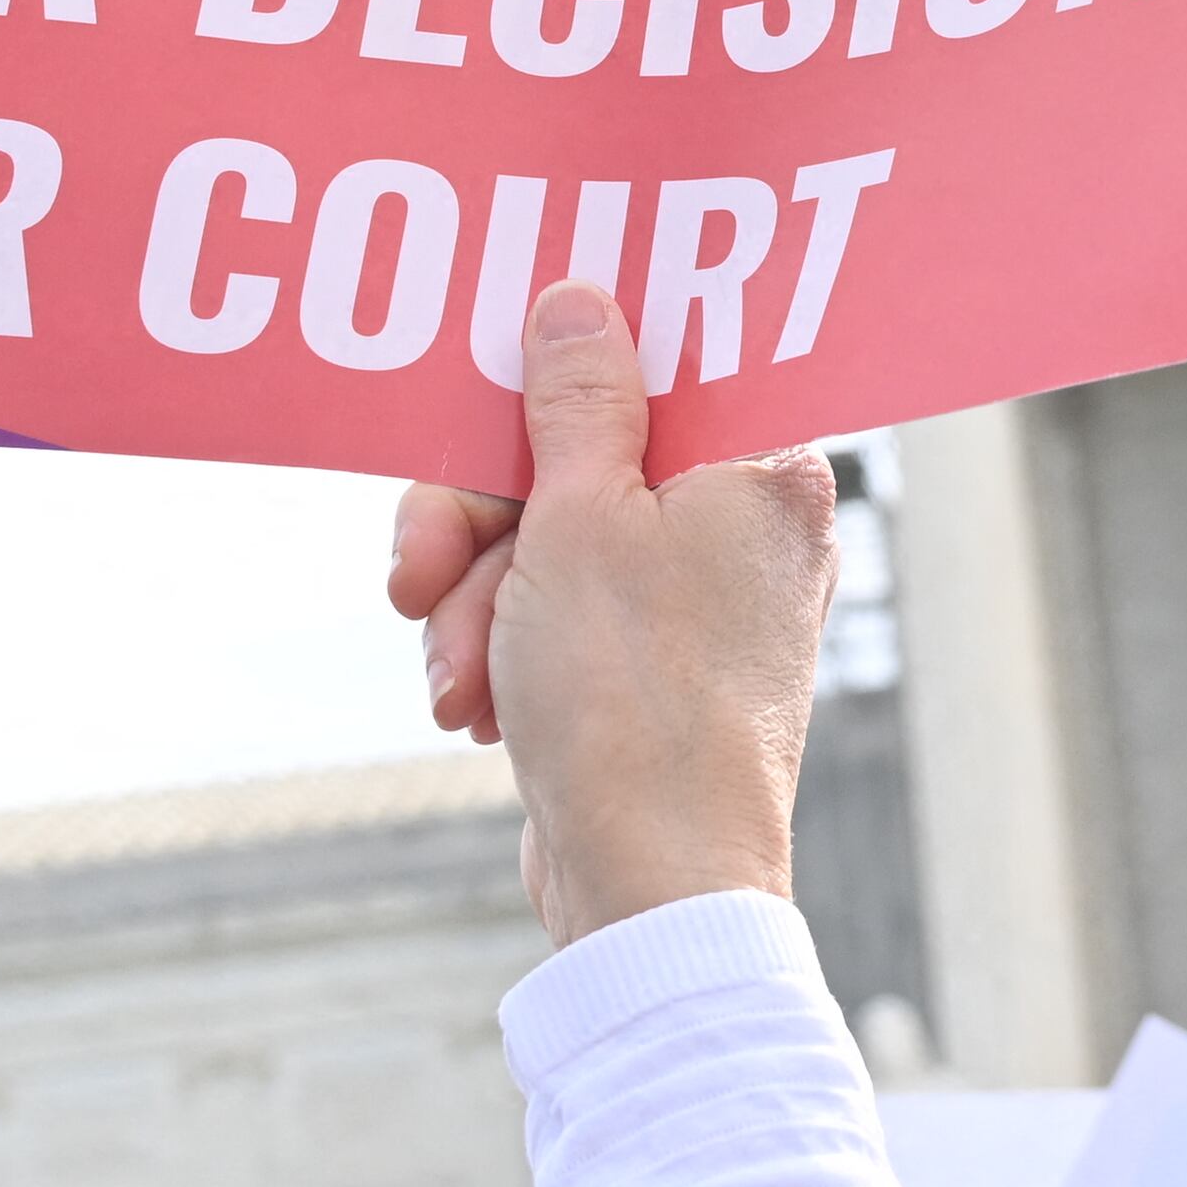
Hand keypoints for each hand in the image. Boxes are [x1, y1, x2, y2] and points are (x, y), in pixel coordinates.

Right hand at [382, 280, 832, 943]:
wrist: (649, 887)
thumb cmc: (635, 702)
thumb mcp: (580, 520)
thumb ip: (576, 401)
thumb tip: (580, 300)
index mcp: (767, 471)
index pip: (655, 369)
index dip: (553, 380)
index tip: (484, 395)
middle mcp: (750, 531)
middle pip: (578, 461)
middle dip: (479, 524)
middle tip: (420, 570)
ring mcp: (701, 608)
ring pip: (547, 542)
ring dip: (477, 600)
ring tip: (460, 675)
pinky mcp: (650, 673)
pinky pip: (554, 615)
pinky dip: (501, 649)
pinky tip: (475, 706)